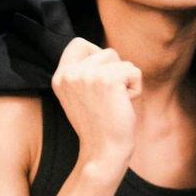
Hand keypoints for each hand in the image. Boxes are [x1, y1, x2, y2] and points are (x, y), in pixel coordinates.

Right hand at [51, 37, 141, 164]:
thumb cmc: (99, 125)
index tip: (100, 81)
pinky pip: (134, 71)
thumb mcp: (80, 95)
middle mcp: (70, 73)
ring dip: (125, 81)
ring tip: (115, 102)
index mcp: (60, 77)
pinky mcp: (108, 80)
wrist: (103, 152)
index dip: (96, 55)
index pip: (78, 43)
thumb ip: (83, 73)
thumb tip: (105, 53)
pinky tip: (123, 105)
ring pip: (121, 60)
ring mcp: (87, 75)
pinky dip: (136, 88)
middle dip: (115, 72)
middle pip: (105, 51)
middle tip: (107, 99)